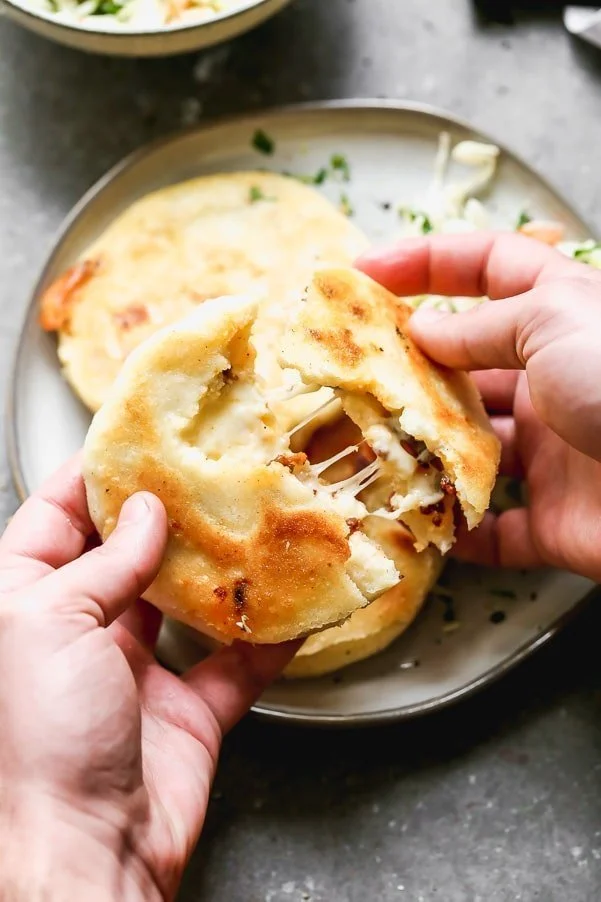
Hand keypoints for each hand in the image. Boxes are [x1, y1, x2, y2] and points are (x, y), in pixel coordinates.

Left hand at [0, 457, 295, 900]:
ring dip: (220, 571)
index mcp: (27, 605)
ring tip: (253, 524)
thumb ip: (105, 562)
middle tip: (208, 471)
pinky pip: (236, 665)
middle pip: (128, 555)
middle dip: (167, 515)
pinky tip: (295, 609)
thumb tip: (145, 513)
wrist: (80, 856)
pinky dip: (269, 640)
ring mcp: (135, 675)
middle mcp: (79, 634)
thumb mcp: (52, 622)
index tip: (133, 441)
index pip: (55, 520)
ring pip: (185, 604)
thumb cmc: (38, 741)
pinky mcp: (187, 713)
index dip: (92, 478)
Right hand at [358, 231, 600, 580]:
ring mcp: (555, 453)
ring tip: (371, 455)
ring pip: (471, 452)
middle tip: (352, 381)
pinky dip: (459, 532)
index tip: (363, 272)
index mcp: (561, 318)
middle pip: (466, 369)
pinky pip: (496, 530)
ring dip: (424, 457)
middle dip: (410, 373)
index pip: (487, 268)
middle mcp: (555, 382)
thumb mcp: (554, 322)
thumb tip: (422, 333)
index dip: (425, 261)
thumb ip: (481, 328)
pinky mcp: (556, 522)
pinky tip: (420, 524)